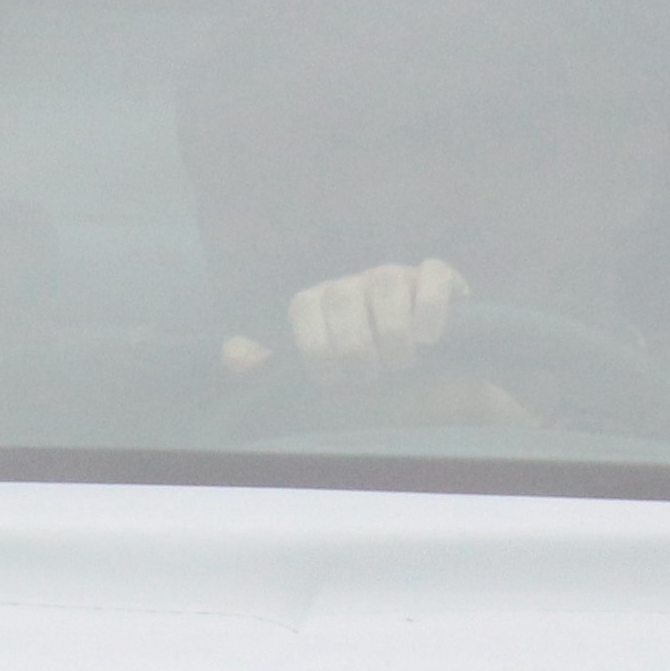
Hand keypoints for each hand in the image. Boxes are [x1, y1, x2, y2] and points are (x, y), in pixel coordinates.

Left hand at [220, 255, 470, 379]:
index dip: (315, 347)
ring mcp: (396, 276)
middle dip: (355, 347)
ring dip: (394, 333)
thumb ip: (272, 370)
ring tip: (402, 364)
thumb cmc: (372, 392)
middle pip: (342, 295)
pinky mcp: (438, 279)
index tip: (332, 381)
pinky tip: (430, 338)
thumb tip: (231, 352)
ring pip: (385, 281)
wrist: (437, 396)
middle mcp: (354, 285)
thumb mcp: (318, 390)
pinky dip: (430, 306)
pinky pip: (433, 275)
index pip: (303, 305)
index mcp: (321, 306)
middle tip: (370, 378)